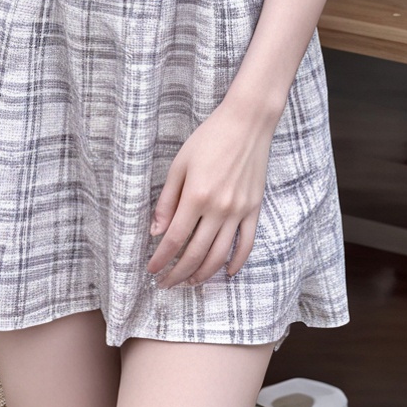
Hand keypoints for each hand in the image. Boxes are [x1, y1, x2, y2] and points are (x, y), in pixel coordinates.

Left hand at [146, 96, 276, 286]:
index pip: (175, 239)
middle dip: (178, 274)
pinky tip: (226, 272)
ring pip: (220, 254)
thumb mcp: (180, 164)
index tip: (152, 271)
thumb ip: (167, 201)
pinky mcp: (254, 209)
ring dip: (203, 274)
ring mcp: (240, 211)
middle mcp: (220, 209)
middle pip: (196, 253)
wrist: (247, 123)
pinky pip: (247, 243)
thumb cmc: (209, 139)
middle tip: (166, 284)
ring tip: (190, 282)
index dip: (161, 259)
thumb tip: (156, 232)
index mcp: (197, 197)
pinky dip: (237, 261)